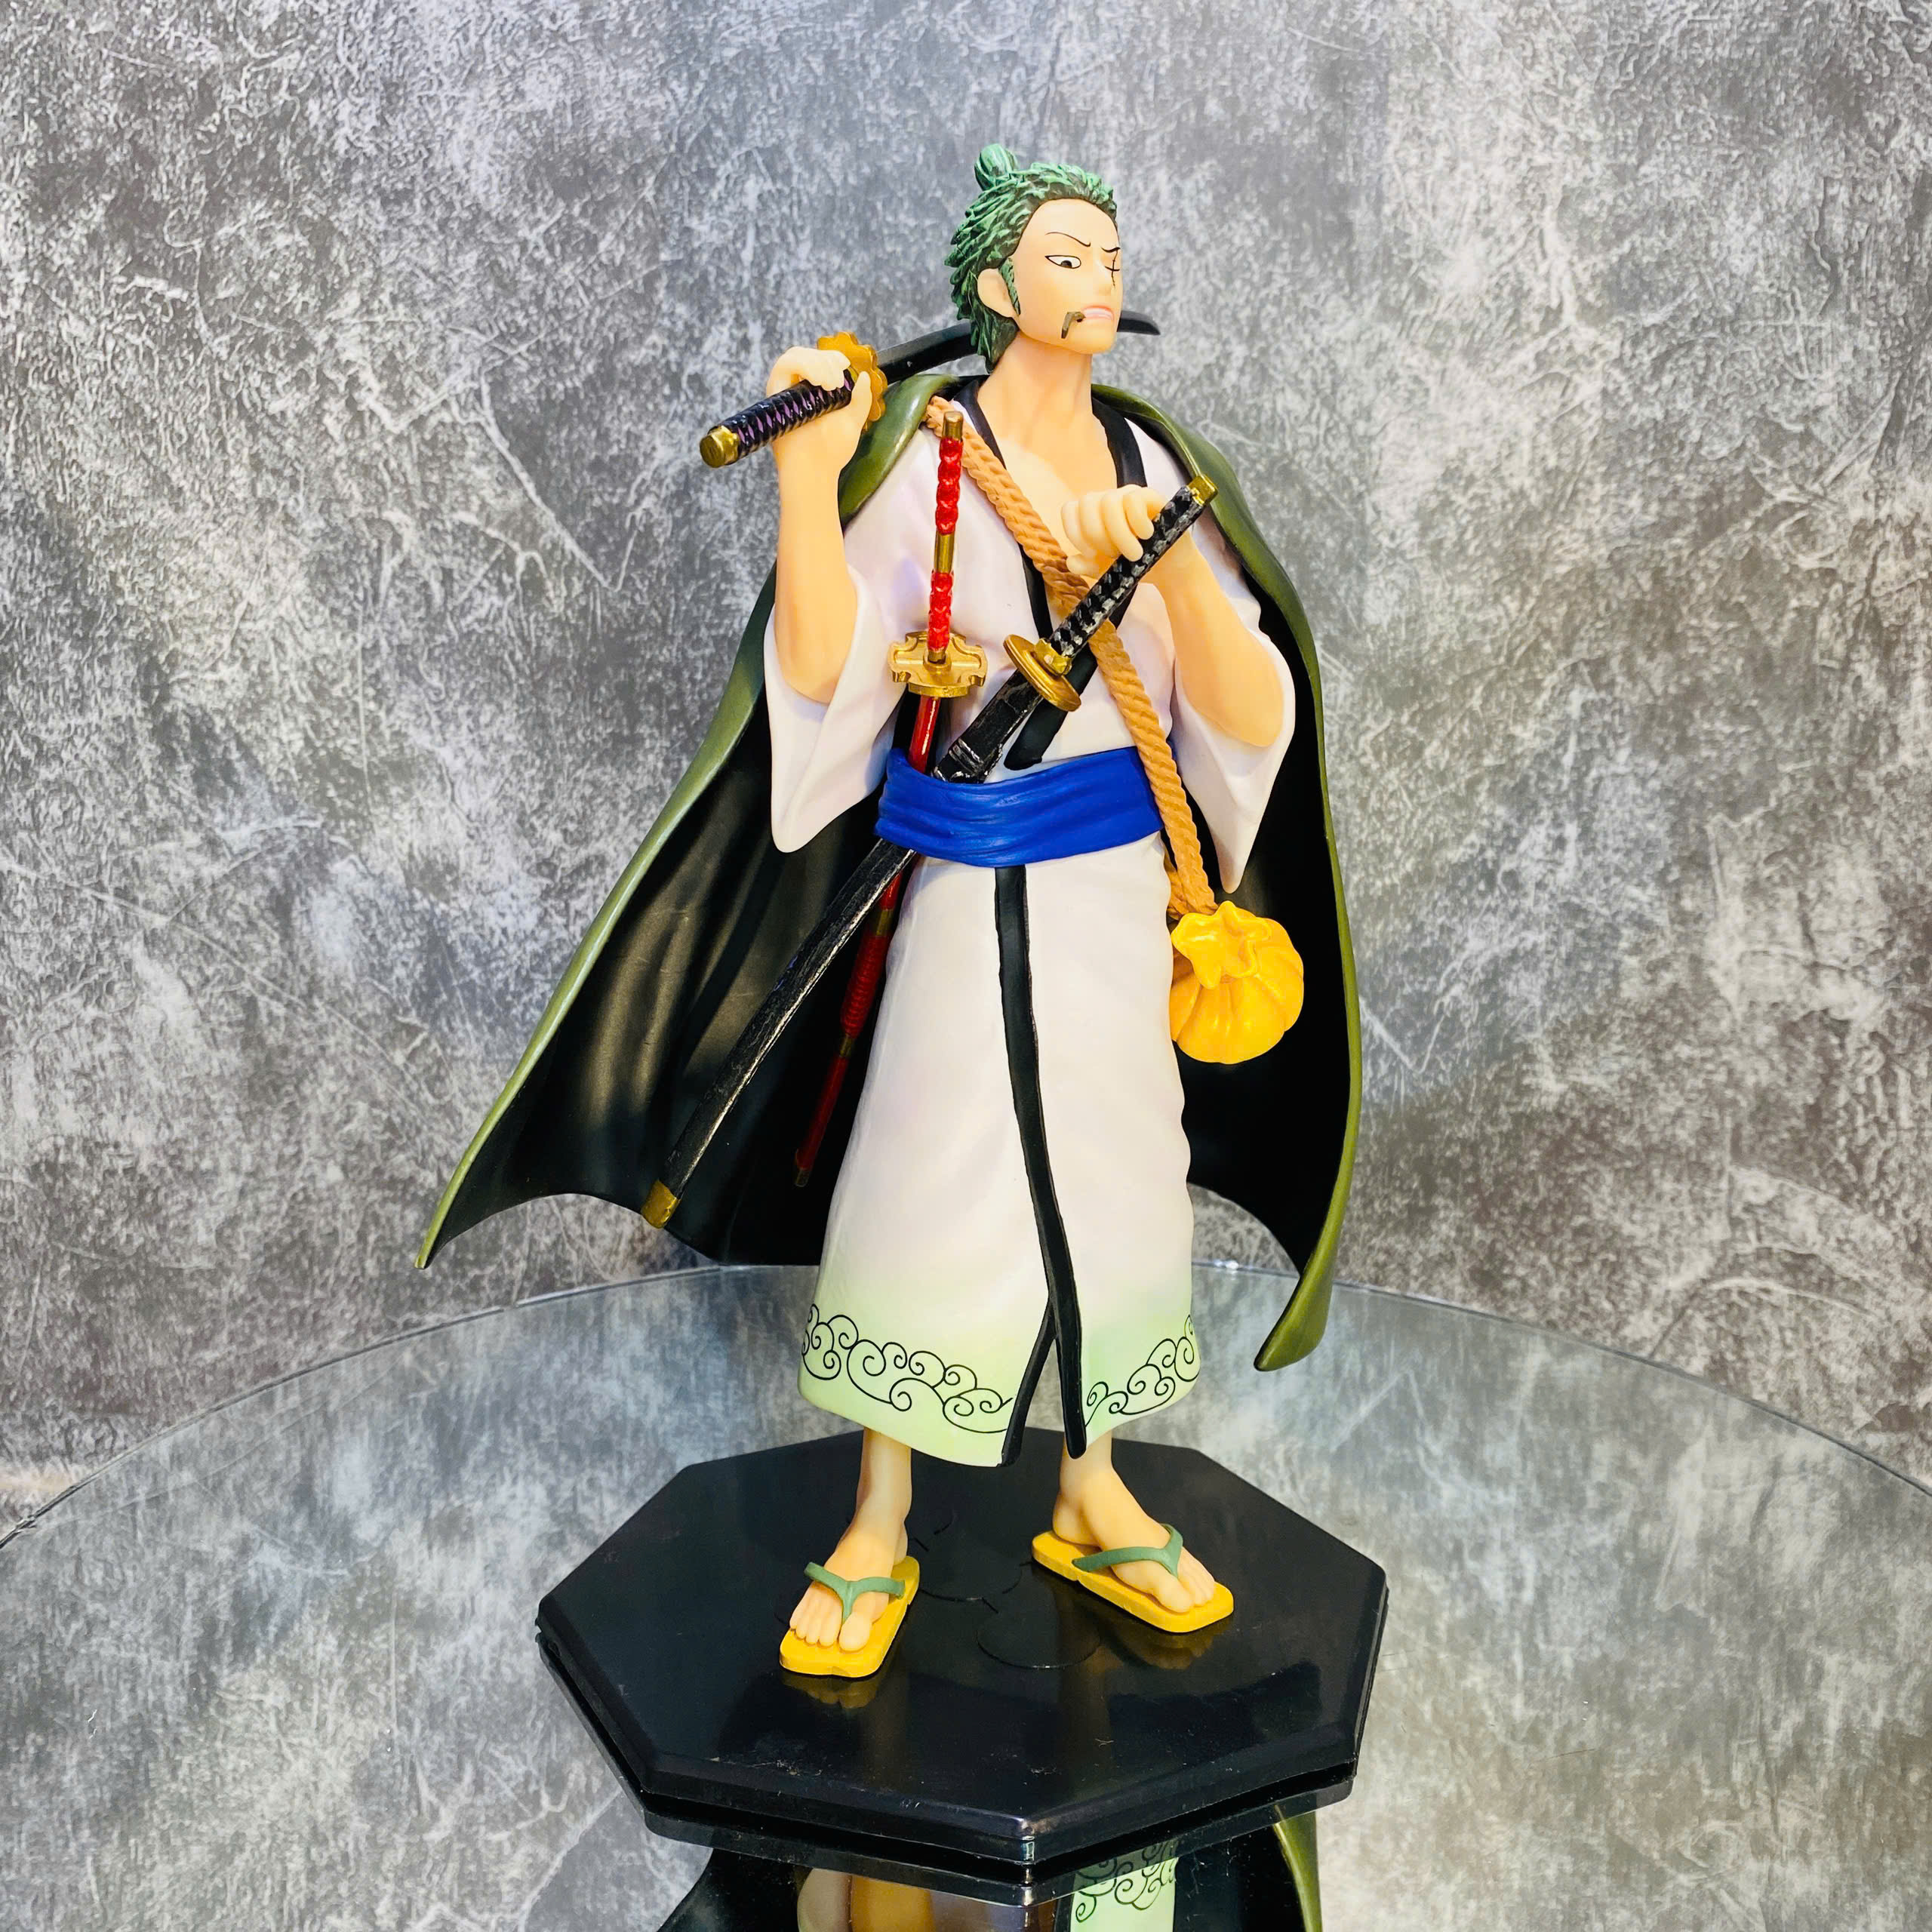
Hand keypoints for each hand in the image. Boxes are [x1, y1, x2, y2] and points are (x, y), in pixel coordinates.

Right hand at [767, 344, 875, 481]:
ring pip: (795, 355)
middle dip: (826, 360)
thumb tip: (864, 377)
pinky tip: (818, 382)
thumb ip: (861, 399)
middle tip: (836, 383)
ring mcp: (784, 391)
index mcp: (812, 393)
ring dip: (817, 363)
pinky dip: (804, 366)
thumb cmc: (831, 452)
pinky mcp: (775, 393)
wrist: (814, 469)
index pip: (818, 361)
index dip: (831, 357)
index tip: (844, 364)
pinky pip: (785, 364)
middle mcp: (796, 389)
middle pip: (807, 354)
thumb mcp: (853, 421)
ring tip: (830, 385)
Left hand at [1061, 485, 1199, 585]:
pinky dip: (1136, 521)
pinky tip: (1146, 535)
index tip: (1090, 553)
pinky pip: (1133, 499)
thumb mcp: (1108, 571)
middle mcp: (1108, 500)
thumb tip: (1071, 561)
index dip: (1074, 531)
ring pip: (1109, 502)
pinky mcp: (1151, 496)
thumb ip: (1088, 566)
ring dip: (1119, 534)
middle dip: (1097, 535)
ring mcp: (1129, 495)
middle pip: (1087, 503)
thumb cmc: (1137, 565)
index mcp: (1093, 514)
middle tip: (1114, 555)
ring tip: (1134, 554)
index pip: (1070, 509)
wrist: (1169, 569)